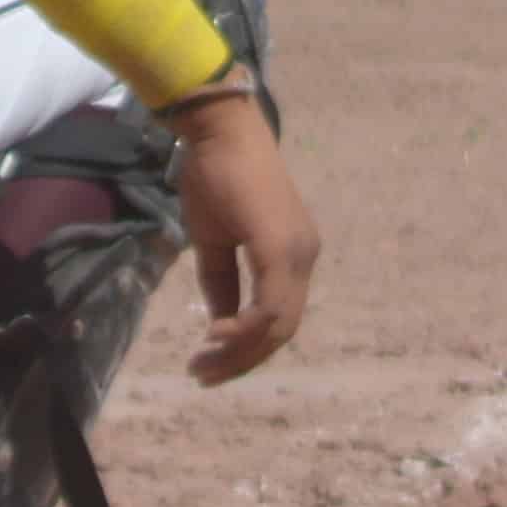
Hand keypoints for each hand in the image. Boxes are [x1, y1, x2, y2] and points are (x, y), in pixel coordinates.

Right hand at [166, 90, 319, 384]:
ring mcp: (296, 252)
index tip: (207, 361)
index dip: (246, 348)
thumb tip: (219, 324)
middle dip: (241, 360)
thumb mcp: (213, 240)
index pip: (278, 318)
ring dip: (240, 352)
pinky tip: (215, 334)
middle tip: (203, 375)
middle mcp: (303, 257)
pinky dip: (242, 328)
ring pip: (277, 325)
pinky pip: (269, 305)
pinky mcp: (280, 247)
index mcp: (292, 256)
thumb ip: (220, 283)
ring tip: (204, 365)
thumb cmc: (215, 176)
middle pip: (281, 330)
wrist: (220, 131)